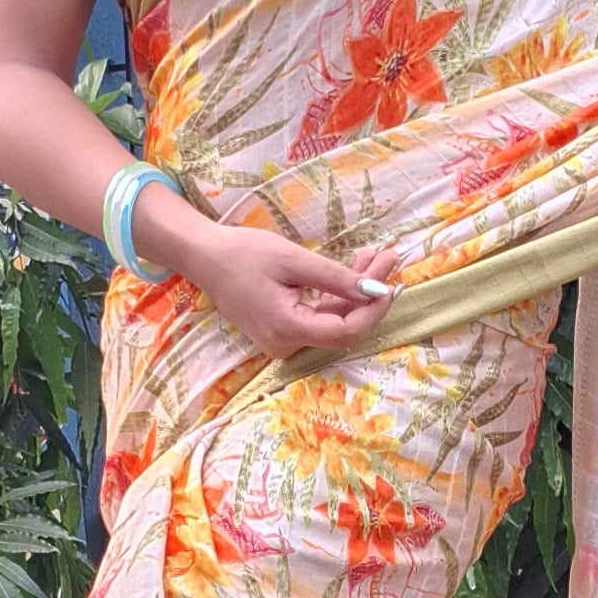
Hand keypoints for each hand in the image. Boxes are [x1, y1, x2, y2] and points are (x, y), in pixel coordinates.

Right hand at [154, 202, 396, 362]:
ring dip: (355, 292)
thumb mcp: (293, 260)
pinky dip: (337, 296)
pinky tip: (352, 270)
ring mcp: (283, 341)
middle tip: (388, 258)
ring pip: (333, 322)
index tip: (392, 283)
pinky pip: (318, 318)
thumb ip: (335, 278)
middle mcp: (286, 344)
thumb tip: (375, 292)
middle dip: (368, 295)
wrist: (204, 257)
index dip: (374, 310)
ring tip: (374, 257)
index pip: (346, 331)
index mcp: (287, 329)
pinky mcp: (282, 331)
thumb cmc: (243, 253)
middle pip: (343, 328)